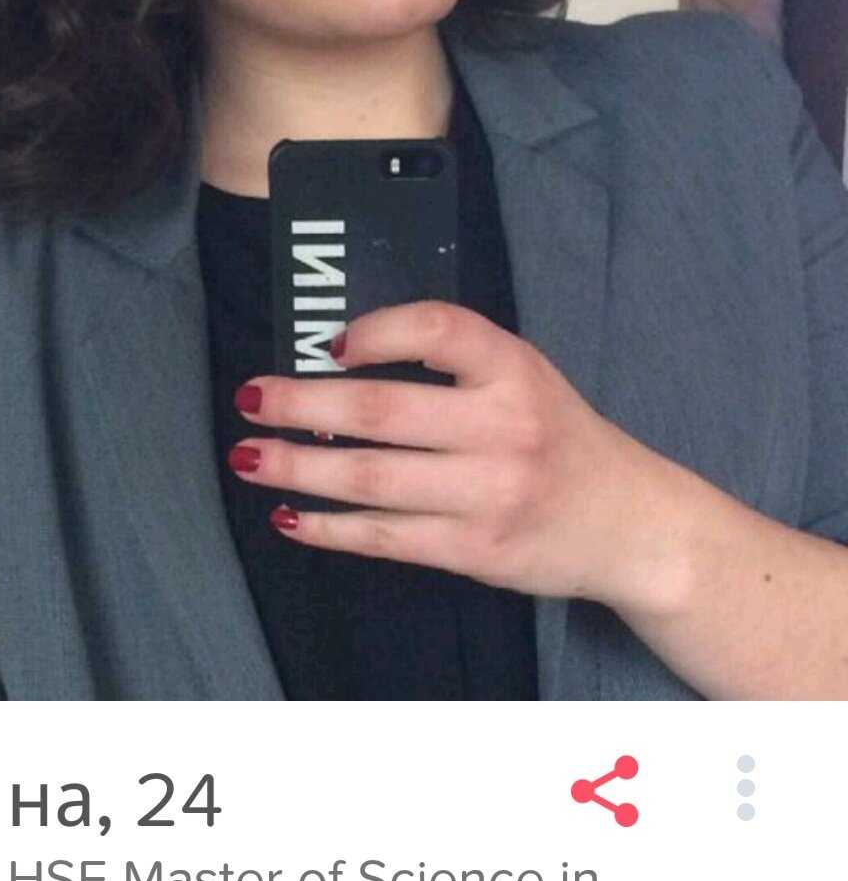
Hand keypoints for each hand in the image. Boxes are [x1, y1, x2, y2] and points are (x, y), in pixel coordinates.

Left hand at [229, 302, 698, 617]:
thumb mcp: (527, 380)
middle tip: (249, 397)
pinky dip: (330, 528)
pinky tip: (290, 516)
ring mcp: (487, 496)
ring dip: (298, 468)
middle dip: (301, 404)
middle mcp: (504, 430)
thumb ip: (458, 366)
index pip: (440, 329)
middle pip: (382, 412)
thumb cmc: (562, 444)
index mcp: (516, 372)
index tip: (331, 342)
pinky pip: (385, 537)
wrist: (631, 525)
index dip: (378, 330)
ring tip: (249, 456)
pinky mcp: (474, 550)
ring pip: (371, 480)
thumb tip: (345, 360)